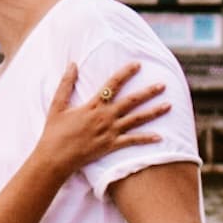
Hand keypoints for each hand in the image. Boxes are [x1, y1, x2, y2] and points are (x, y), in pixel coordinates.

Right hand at [37, 62, 169, 179]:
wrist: (55, 158)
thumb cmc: (54, 133)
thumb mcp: (57, 106)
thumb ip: (65, 84)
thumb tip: (72, 64)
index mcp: (92, 106)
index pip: (112, 85)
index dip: (126, 73)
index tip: (137, 65)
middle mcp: (105, 117)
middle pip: (131, 101)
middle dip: (148, 92)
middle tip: (163, 84)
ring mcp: (110, 132)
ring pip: (136, 120)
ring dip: (153, 112)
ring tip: (169, 105)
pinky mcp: (111, 146)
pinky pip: (132, 141)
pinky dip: (146, 139)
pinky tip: (160, 137)